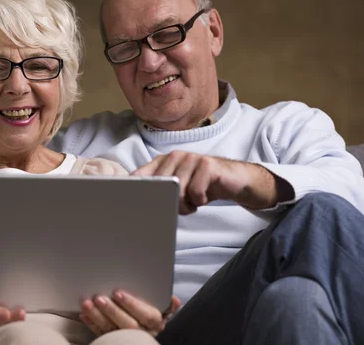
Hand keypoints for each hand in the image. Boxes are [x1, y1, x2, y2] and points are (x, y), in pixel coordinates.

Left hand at [80, 291, 179, 336]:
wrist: (142, 331)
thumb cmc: (150, 312)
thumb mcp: (161, 307)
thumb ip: (166, 303)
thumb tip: (174, 300)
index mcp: (155, 323)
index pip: (146, 315)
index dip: (132, 304)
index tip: (118, 293)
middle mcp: (142, 333)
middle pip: (128, 325)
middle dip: (112, 311)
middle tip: (99, 297)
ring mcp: (127, 339)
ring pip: (112, 330)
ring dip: (98, 316)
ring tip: (87, 303)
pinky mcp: (114, 342)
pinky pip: (102, 335)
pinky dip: (92, 324)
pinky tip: (84, 314)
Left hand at [132, 151, 290, 213]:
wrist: (233, 181)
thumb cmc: (202, 186)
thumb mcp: (178, 189)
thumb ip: (159, 190)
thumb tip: (137, 203)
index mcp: (162, 162)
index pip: (139, 176)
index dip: (134, 190)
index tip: (130, 204)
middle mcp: (174, 156)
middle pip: (159, 187)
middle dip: (168, 203)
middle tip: (182, 206)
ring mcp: (191, 158)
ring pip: (177, 190)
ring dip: (186, 204)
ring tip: (194, 202)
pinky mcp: (207, 164)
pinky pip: (195, 192)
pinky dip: (200, 200)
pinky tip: (205, 196)